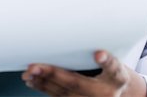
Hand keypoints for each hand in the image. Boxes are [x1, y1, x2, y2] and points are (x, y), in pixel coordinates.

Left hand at [22, 50, 146, 96]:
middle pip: (73, 85)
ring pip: (60, 93)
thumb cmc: (113, 78)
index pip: (108, 70)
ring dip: (42, 83)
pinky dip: (43, 88)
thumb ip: (109, 61)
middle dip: (52, 75)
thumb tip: (99, 53)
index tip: (99, 54)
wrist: (114, 96)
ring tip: (28, 74)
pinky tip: (32, 81)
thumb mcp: (117, 69)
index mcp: (110, 84)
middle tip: (34, 67)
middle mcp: (96, 96)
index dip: (104, 61)